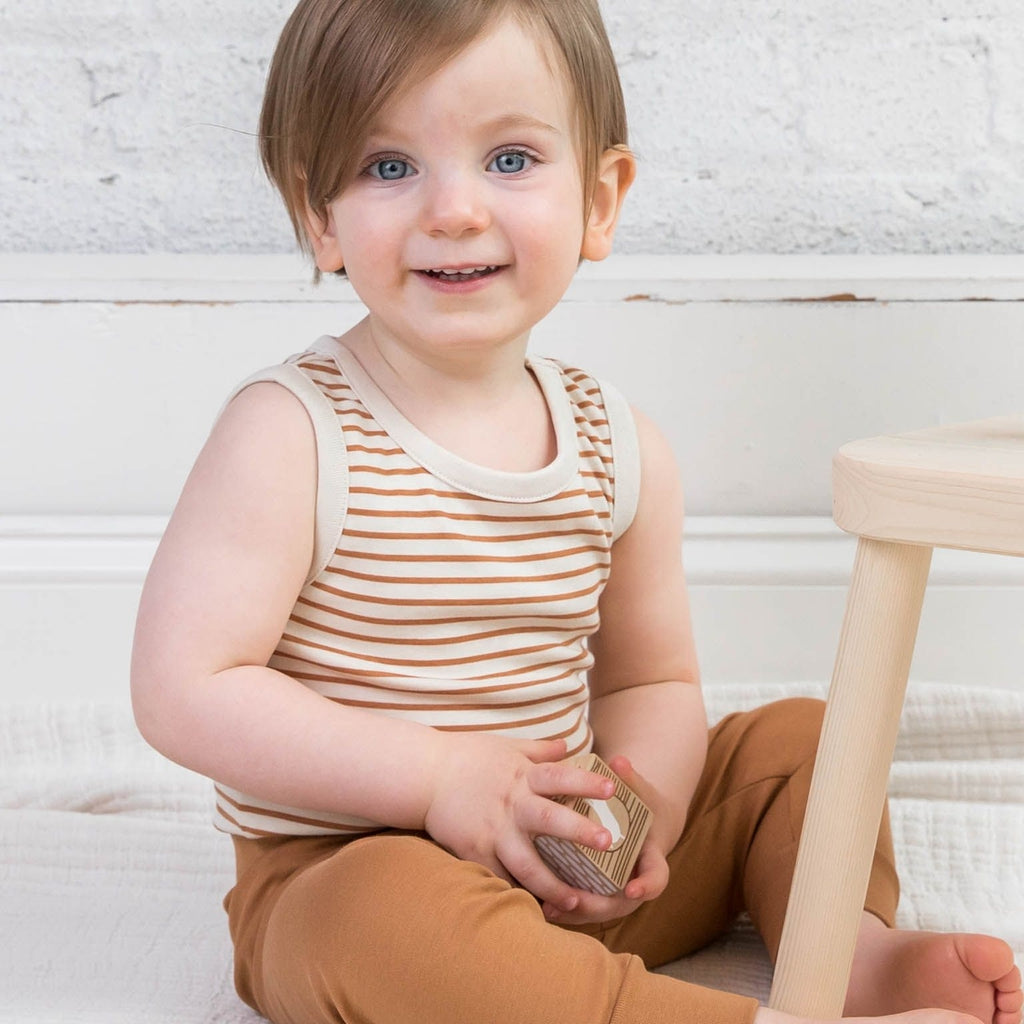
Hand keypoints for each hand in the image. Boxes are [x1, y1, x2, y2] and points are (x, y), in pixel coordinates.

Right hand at [423, 733, 617, 912]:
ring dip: (553, 884)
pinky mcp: (474, 851)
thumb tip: (567, 745)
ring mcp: (493, 830)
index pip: (561, 776)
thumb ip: (539, 750)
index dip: (587, 782)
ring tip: (575, 902)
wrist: (424, 774)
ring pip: (527, 863)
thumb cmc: (466, 756)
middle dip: (580, 833)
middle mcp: (511, 804)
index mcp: (521, 775)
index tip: (613, 789)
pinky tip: (533, 909)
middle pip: (550, 819)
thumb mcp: (505, 746)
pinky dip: (515, 894)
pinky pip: (499, 878)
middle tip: (609, 844)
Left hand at [540, 756, 671, 925]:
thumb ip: (630, 778)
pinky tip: (542, 906)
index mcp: (651, 857)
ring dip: (576, 912)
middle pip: (621, 903)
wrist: (645, 826)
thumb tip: (619, 760)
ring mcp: (617, 891)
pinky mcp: (599, 892)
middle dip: (598, 904)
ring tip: (550, 908)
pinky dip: (566, 909)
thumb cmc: (642, 805)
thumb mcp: (640, 791)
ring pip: (599, 910)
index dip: (646, 885)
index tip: (632, 888)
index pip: (656, 877)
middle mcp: (636, 880)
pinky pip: (584, 907)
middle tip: (577, 900)